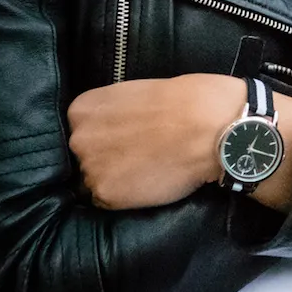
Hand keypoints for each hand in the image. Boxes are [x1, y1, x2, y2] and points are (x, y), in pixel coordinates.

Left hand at [67, 73, 241, 209]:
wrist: (212, 129)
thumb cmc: (189, 100)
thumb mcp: (142, 91)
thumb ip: (119, 109)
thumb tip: (121, 124)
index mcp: (83, 108)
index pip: (83, 129)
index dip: (108, 134)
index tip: (129, 135)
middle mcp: (79, 138)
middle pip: (85, 156)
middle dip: (109, 156)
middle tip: (141, 153)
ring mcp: (90, 168)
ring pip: (96, 180)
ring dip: (117, 178)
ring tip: (149, 169)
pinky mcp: (106, 194)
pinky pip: (109, 200)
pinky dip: (127, 196)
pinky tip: (151, 182)